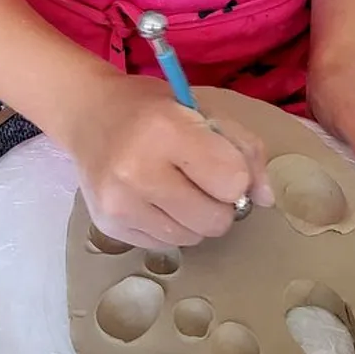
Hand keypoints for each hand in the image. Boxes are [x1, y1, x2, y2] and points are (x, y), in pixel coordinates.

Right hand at [67, 73, 273, 248]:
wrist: (88, 114)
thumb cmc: (151, 109)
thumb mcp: (203, 110)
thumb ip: (244, 149)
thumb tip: (266, 199)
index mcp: (166, 130)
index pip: (231, 180)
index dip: (236, 175)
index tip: (222, 163)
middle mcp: (138, 170)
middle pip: (214, 220)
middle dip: (218, 204)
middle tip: (202, 180)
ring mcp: (119, 202)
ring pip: (191, 239)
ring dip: (194, 219)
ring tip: (176, 188)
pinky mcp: (108, 225)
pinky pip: (163, 245)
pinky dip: (168, 226)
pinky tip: (153, 198)